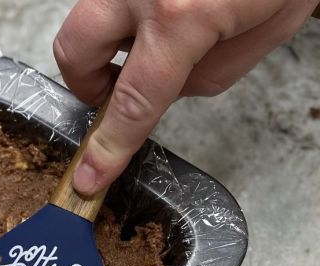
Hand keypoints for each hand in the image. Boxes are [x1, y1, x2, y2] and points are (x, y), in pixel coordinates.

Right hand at [54, 0, 318, 194]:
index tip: (91, 175)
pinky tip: (156, 19)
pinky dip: (124, 16)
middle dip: (87, 81)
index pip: (131, 102)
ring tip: (141, 50)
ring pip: (83, 17)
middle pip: (77, 51)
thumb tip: (161, 95)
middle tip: (112, 94)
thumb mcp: (262, 37)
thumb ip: (202, 77)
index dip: (109, 147)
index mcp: (180, 16)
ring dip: (104, 43)